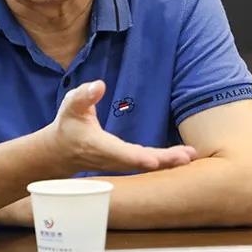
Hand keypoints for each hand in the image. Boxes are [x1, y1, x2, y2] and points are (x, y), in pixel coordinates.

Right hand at [44, 80, 197, 173]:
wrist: (61, 151)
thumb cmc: (68, 124)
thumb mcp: (71, 106)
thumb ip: (84, 95)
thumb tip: (99, 85)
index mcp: (98, 145)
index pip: (119, 153)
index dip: (136, 157)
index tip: (154, 160)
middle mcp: (111, 159)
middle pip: (139, 162)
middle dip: (162, 161)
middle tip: (185, 157)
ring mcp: (119, 164)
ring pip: (145, 166)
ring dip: (168, 162)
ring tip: (190, 155)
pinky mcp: (126, 163)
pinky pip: (147, 164)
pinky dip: (165, 162)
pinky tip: (183, 157)